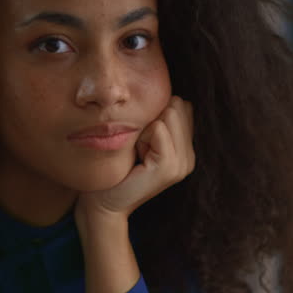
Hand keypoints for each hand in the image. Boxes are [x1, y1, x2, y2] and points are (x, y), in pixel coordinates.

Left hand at [76, 96, 194, 222]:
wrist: (103, 203)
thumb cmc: (115, 167)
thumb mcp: (139, 138)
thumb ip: (157, 118)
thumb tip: (165, 90)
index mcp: (185, 147)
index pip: (182, 104)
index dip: (155, 115)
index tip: (142, 141)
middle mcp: (189, 155)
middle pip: (178, 104)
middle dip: (152, 119)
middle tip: (139, 148)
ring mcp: (183, 163)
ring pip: (169, 113)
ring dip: (146, 129)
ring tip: (138, 153)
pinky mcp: (170, 168)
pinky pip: (159, 130)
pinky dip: (142, 138)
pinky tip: (137, 157)